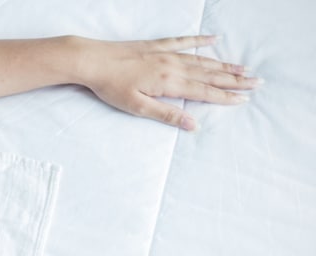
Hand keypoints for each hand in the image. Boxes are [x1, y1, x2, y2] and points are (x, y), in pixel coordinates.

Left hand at [75, 35, 260, 130]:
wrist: (91, 60)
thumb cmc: (110, 86)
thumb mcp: (136, 106)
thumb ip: (166, 115)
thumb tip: (192, 125)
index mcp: (169, 82)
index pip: (204, 92)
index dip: (225, 96)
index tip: (244, 99)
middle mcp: (172, 65)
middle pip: (209, 74)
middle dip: (234, 79)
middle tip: (257, 82)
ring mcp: (165, 53)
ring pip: (201, 59)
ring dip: (223, 64)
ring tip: (243, 67)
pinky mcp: (155, 46)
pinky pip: (183, 41)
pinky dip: (200, 40)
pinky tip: (213, 39)